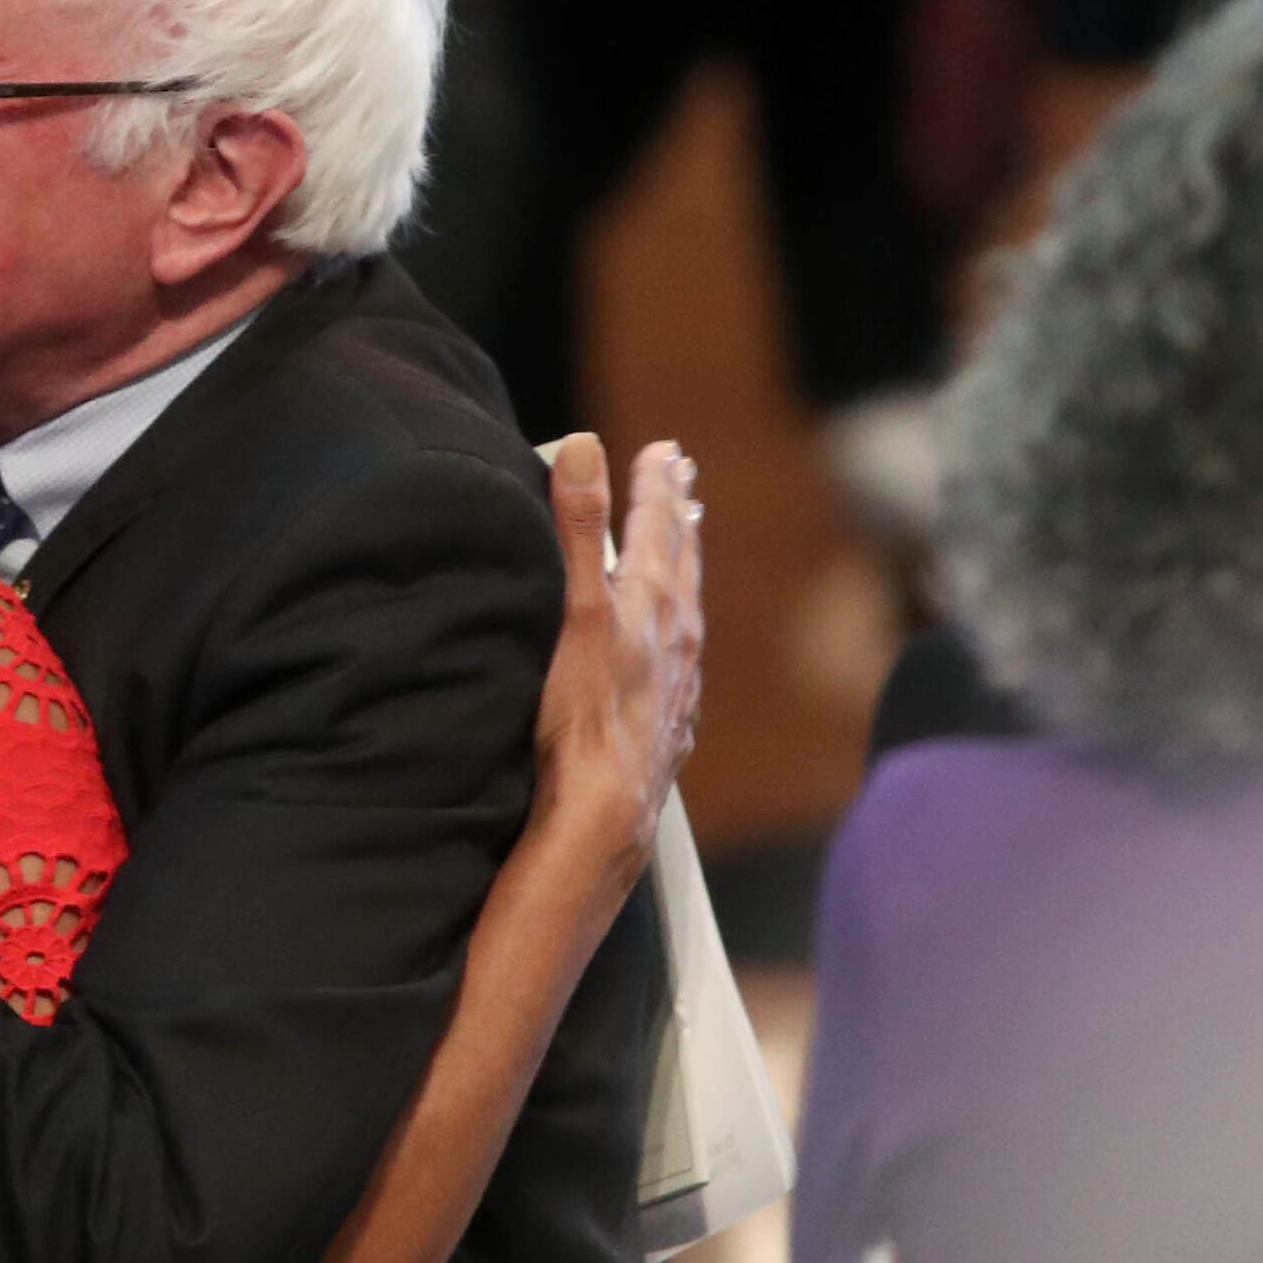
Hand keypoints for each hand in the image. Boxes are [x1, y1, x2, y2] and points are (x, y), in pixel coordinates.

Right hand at [532, 435, 705, 902]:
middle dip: (679, 519)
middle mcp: (676, 640)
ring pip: (687, 612)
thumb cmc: (583, 716)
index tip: (663, 451)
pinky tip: (674, 652)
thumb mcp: (576, 610)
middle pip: (682, 564)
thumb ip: (579, 528)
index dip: (656, 486)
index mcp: (654, 604)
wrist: (603, 815)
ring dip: (683, 573)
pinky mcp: (667, 726)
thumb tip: (587, 447)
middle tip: (683, 482)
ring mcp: (677, 686)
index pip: (659, 527)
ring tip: (683, 549)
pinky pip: (682, 666)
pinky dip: (678, 639)